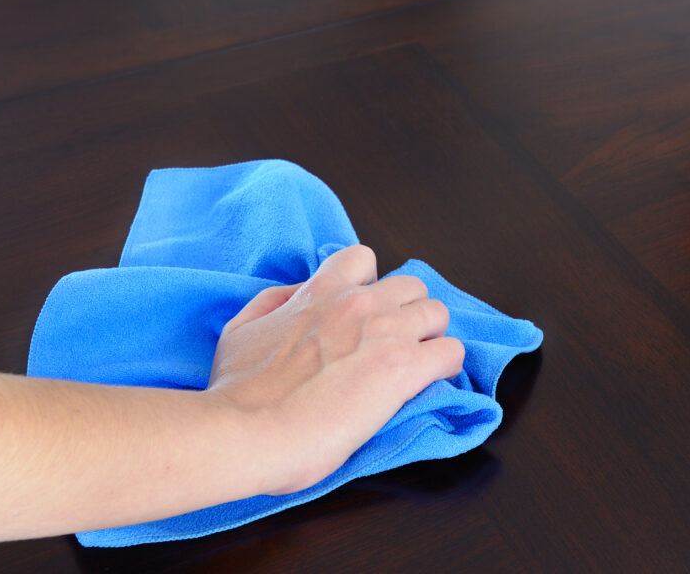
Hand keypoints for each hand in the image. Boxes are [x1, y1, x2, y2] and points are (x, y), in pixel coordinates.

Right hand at [207, 245, 464, 494]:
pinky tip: (428, 384)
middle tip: (392, 344)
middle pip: (411, 286)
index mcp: (321, 291)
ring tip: (415, 365)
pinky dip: (445, 366)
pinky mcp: (405, 368)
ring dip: (429, 337)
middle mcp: (358, 302)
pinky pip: (451, 352)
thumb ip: (274, 303)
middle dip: (406, 312)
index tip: (363, 312)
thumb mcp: (242, 329)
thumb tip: (298, 295)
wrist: (248, 430)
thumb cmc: (238, 390)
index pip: (362, 258)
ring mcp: (385, 332)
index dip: (369, 284)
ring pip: (438, 313)